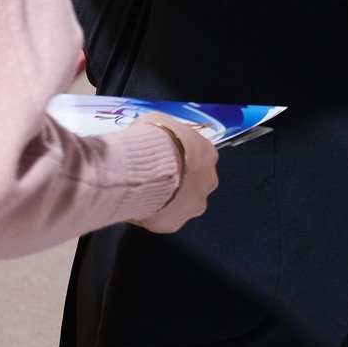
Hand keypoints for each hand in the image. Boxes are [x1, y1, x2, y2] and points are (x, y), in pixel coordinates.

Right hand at [129, 114, 218, 233]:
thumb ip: (162, 133)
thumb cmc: (155, 140)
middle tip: (155, 176)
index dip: (180, 158)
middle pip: (194, 183)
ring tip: (145, 191)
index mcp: (207, 154)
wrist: (144, 168)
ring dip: (168, 199)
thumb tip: (153, 139)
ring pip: (182, 204)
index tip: (164, 158)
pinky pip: (164, 219)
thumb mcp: (157, 122)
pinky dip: (154, 214)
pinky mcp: (175, 224)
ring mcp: (194, 206)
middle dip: (178, 181)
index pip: (198, 157)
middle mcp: (208, 182)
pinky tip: (139, 206)